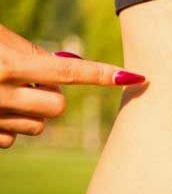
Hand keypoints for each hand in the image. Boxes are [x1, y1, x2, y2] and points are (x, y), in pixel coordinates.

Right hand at [0, 24, 146, 148]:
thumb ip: (31, 53)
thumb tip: (71, 64)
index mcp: (8, 65)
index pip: (69, 71)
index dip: (103, 74)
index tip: (137, 77)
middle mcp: (1, 92)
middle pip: (58, 106)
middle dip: (50, 95)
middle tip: (27, 81)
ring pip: (38, 126)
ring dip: (29, 112)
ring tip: (4, 95)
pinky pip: (12, 139)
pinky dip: (8, 126)